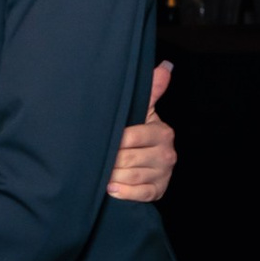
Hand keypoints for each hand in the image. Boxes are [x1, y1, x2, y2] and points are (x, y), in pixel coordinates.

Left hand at [110, 61, 174, 200]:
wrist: (152, 160)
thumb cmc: (142, 131)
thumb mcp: (145, 111)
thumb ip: (152, 91)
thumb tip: (165, 66)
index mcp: (162, 132)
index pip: (132, 136)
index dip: (114, 140)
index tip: (97, 140)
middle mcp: (166, 153)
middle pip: (129, 158)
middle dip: (109, 160)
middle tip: (93, 158)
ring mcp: (164, 174)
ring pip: (133, 176)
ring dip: (113, 176)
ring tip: (99, 173)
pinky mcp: (159, 190)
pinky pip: (141, 194)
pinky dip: (125, 192)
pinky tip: (111, 188)